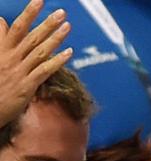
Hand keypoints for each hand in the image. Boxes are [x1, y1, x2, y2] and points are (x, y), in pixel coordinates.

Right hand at [0, 0, 71, 128]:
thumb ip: (0, 39)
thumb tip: (1, 21)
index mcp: (1, 49)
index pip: (17, 27)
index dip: (28, 13)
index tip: (39, 0)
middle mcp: (11, 57)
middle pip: (31, 36)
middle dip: (46, 23)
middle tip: (62, 12)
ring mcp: (20, 71)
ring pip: (40, 51)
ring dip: (55, 38)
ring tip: (67, 26)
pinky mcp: (27, 86)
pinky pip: (44, 70)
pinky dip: (57, 61)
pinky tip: (69, 53)